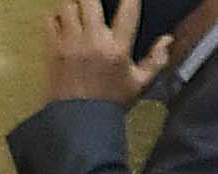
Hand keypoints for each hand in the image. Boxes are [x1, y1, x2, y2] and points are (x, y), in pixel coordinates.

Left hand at [40, 0, 169, 104]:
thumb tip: (168, 39)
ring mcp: (70, 42)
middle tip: (95, 4)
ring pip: (67, 6)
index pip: (127, 13)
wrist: (81, 118)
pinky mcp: (52, 47)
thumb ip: (156, 60)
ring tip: (79, 13)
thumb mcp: (140, 83)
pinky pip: (49, 19)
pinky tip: (63, 25)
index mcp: (118, 49)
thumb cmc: (112, 100)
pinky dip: (55, 18)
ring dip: (74, 6)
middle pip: (89, 1)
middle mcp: (93, 41)